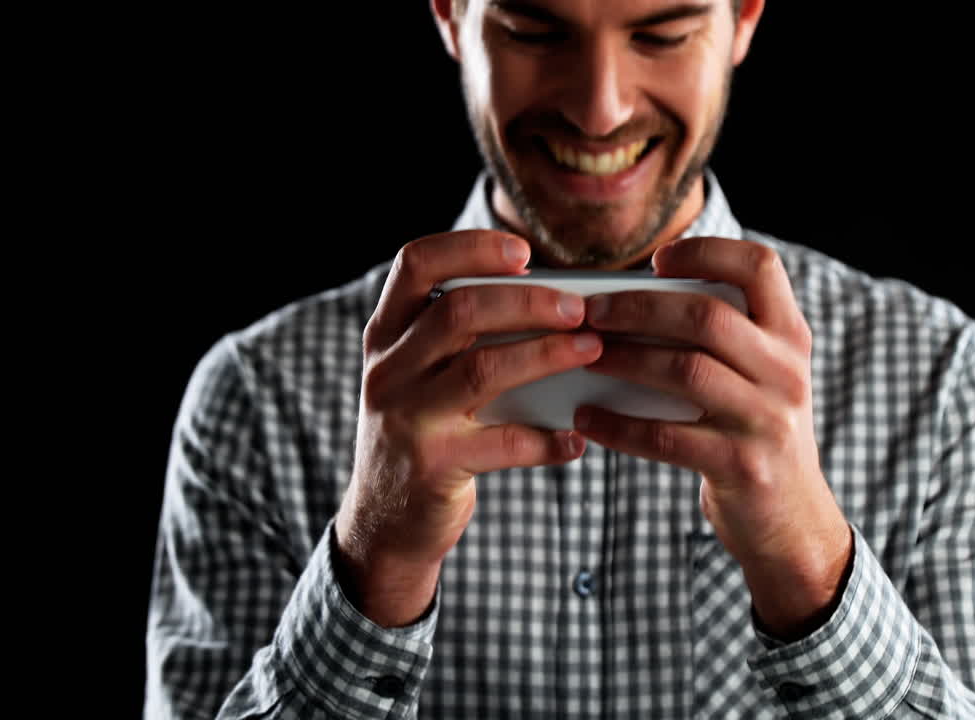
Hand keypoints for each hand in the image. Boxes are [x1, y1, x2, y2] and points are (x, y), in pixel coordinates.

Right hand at [335, 230, 602, 626]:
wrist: (383, 520)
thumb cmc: (423, 430)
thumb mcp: (419, 375)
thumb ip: (461, 338)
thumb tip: (557, 305)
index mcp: (386, 334)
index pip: (415, 264)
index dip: (471, 248)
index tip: (524, 252)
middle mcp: (388, 370)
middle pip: (458, 312)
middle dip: (528, 303)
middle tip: (580, 308)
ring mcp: (405, 418)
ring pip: (481, 370)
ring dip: (546, 355)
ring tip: (591, 350)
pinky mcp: (432, 466)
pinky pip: (503, 443)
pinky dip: (547, 439)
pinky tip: (575, 438)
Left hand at [575, 237, 852, 640]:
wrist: (791, 519)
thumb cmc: (753, 431)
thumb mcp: (760, 375)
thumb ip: (723, 336)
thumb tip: (628, 302)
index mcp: (790, 336)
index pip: (760, 266)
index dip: (707, 251)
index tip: (657, 261)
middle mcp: (786, 372)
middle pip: (707, 317)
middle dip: (638, 309)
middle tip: (590, 311)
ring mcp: (768, 420)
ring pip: (686, 371)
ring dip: (624, 360)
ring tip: (583, 357)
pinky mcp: (741, 466)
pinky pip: (667, 438)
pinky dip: (619, 426)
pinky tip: (586, 418)